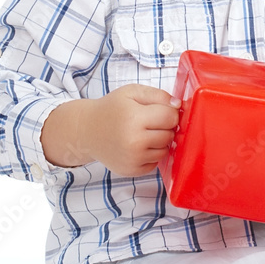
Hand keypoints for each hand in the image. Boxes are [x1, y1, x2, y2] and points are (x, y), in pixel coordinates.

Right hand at [42, 84, 178, 175]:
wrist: (87, 130)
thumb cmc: (113, 109)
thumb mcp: (132, 92)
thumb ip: (158, 95)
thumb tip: (178, 105)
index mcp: (134, 118)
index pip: (171, 117)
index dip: (169, 112)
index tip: (160, 110)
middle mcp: (134, 141)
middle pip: (169, 135)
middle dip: (164, 127)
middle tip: (149, 122)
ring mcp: (132, 158)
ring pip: (164, 150)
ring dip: (159, 142)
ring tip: (143, 133)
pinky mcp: (131, 170)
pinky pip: (155, 163)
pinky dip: (151, 154)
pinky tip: (138, 145)